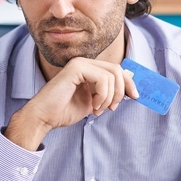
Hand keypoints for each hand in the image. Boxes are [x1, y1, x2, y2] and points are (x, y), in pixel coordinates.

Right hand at [4, 58, 138, 149]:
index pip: (116, 70)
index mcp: (88, 69)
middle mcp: (84, 63)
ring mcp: (80, 63)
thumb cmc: (64, 111)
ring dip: (109, 97)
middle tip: (112, 108)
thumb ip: (108, 93)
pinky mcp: (77, 67)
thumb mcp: (94, 102)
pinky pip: (102, 78)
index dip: (129, 82)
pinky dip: (103, 95)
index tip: (135, 97)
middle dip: (122, 90)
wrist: (45, 117)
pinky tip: (93, 105)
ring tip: (97, 109)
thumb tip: (130, 89)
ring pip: (112, 75)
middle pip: (117, 70)